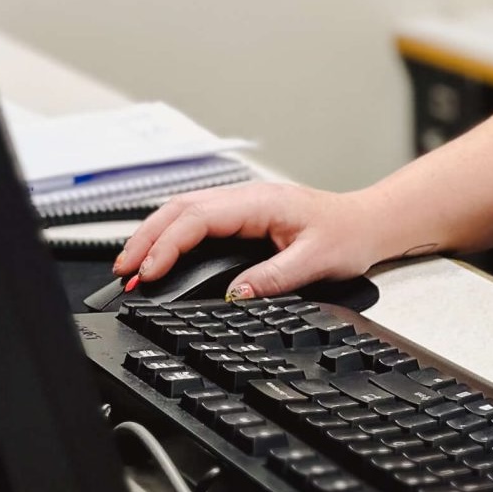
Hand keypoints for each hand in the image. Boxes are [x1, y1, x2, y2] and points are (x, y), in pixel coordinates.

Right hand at [111, 183, 391, 299]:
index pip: (198, 217)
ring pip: (183, 211)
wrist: (368, 222)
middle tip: (124, 272)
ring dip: (154, 236)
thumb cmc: (348, 235)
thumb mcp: (317, 261)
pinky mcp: (243, 216)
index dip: (167, 244)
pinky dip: (171, 237)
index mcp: (260, 202)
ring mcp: (242, 205)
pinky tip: (160, 257)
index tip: (149, 271)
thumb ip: (275, 277)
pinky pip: (196, 220)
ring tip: (132, 268)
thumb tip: (236, 293)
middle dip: (146, 238)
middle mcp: (246, 198)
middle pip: (180, 209)